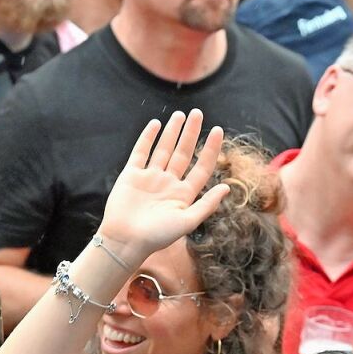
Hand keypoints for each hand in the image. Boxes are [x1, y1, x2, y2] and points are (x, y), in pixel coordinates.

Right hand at [98, 109, 229, 262]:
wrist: (126, 240)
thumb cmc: (157, 236)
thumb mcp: (187, 222)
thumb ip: (207, 204)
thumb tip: (227, 187)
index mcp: (184, 195)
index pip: (201, 168)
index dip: (211, 149)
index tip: (218, 130)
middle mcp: (168, 184)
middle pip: (183, 153)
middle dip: (190, 133)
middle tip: (198, 113)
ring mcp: (150, 178)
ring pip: (164, 149)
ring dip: (172, 132)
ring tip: (180, 114)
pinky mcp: (132, 175)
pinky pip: (141, 152)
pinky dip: (148, 137)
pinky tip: (156, 124)